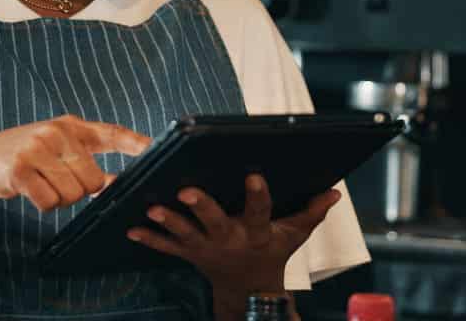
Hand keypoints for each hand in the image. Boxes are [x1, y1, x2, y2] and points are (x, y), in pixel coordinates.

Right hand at [0, 115, 150, 211]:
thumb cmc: (27, 159)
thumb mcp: (57, 150)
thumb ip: (85, 160)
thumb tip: (116, 183)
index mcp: (70, 125)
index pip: (111, 133)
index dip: (136, 143)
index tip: (156, 151)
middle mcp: (55, 132)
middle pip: (92, 180)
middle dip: (80, 190)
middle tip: (58, 182)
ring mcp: (36, 148)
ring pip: (73, 194)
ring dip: (60, 198)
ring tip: (43, 184)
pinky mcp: (20, 169)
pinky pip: (50, 202)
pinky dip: (43, 204)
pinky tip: (30, 190)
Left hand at [127, 175, 341, 291]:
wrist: (249, 291)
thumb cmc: (271, 252)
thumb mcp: (294, 235)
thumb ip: (312, 212)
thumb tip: (335, 192)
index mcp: (256, 232)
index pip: (259, 211)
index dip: (257, 195)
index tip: (253, 175)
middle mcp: (230, 240)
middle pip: (215, 222)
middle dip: (201, 207)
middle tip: (186, 191)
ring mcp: (207, 249)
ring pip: (185, 235)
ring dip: (168, 222)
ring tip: (151, 208)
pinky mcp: (190, 254)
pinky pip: (166, 247)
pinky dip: (149, 238)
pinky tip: (130, 226)